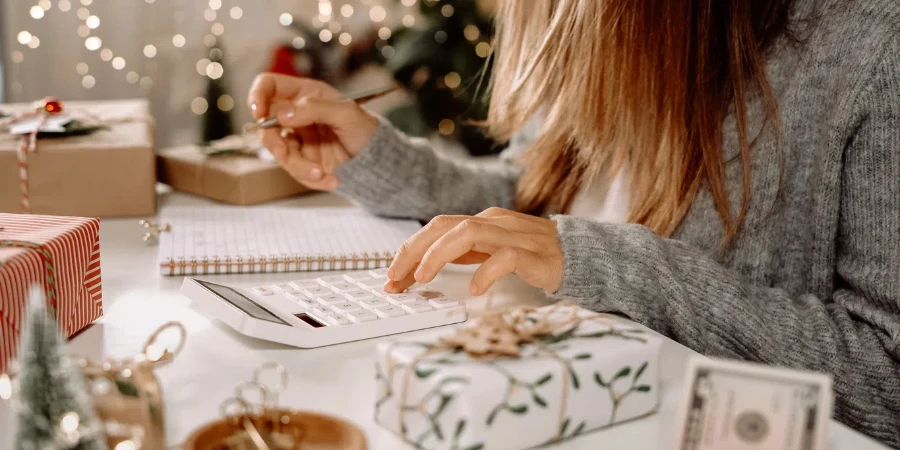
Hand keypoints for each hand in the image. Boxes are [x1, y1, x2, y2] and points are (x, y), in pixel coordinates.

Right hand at [247, 73, 378, 190]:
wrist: (378, 160)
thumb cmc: (365, 129)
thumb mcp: (346, 113)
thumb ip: (315, 109)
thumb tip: (282, 115)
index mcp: (304, 94)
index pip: (269, 86)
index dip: (258, 95)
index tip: (259, 111)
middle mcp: (296, 116)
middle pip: (266, 124)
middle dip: (271, 141)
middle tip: (282, 153)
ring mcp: (298, 140)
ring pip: (280, 153)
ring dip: (299, 166)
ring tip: (321, 173)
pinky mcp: (304, 161)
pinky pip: (296, 172)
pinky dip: (312, 179)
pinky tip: (333, 180)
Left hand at [384, 207, 563, 295]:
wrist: (582, 255)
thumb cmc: (534, 256)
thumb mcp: (492, 251)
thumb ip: (464, 253)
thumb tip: (423, 267)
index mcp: (481, 222)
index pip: (436, 229)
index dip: (409, 250)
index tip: (391, 277)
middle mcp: (493, 222)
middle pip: (443, 226)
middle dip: (413, 251)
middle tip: (395, 279)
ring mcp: (513, 235)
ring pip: (468, 233)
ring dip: (439, 255)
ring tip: (424, 278)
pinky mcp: (533, 254)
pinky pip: (505, 257)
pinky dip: (486, 272)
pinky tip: (475, 290)